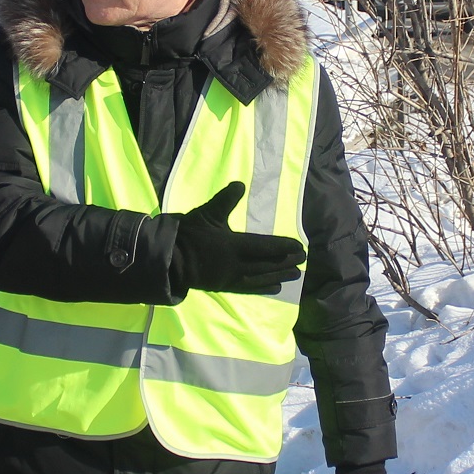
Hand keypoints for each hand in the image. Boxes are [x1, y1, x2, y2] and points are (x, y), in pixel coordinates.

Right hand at [170, 181, 306, 295]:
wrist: (170, 258)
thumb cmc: (189, 234)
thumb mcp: (207, 213)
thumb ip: (226, 200)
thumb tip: (240, 185)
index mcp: (233, 245)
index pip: (265, 246)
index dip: (283, 247)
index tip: (299, 247)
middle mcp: (236, 264)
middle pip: (267, 264)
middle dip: (286, 263)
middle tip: (303, 261)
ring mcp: (231, 277)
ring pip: (261, 278)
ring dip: (279, 276)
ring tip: (295, 276)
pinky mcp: (225, 286)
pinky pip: (248, 289)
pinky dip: (263, 288)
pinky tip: (275, 288)